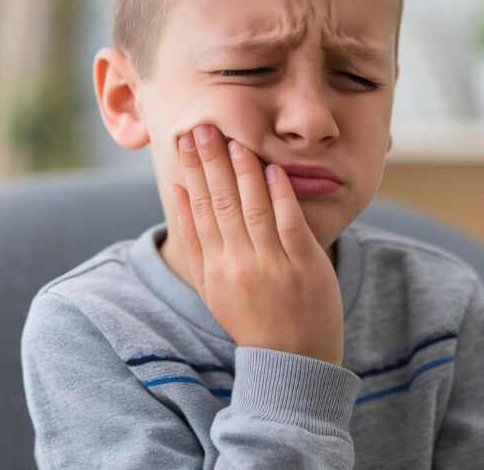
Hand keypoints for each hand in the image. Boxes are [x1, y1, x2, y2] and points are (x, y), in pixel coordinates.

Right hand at [168, 124, 344, 365]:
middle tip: (203, 126)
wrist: (294, 358)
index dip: (191, 173)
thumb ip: (195, 240)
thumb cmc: (251, 316)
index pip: (198, 210)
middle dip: (210, 162)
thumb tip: (178, 191)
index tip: (184, 140)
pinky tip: (272, 169)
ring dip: (243, 170)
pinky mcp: (305, 266)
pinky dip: (280, 195)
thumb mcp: (212, 286)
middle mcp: (240, 266)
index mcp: (215, 270)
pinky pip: (289, 223)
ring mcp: (274, 266)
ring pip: (253, 208)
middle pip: (221, 203)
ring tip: (233, 139)